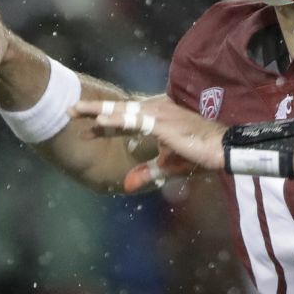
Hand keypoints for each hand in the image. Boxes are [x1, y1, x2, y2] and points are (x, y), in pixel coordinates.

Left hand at [70, 97, 225, 193]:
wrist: (223, 149)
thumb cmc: (200, 155)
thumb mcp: (168, 166)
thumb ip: (148, 171)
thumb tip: (127, 184)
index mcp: (158, 115)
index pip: (126, 116)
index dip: (105, 121)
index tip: (85, 125)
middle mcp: (157, 109)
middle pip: (119, 108)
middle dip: (93, 109)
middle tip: (70, 110)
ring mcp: (159, 114)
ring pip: (122, 111)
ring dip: (97, 111)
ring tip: (76, 111)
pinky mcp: (162, 124)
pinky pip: (134, 121)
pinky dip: (115, 121)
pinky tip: (99, 121)